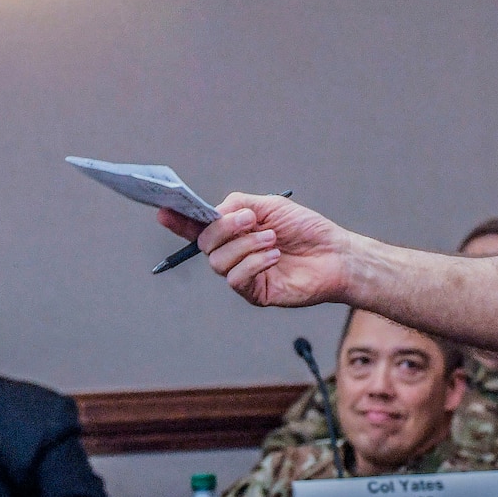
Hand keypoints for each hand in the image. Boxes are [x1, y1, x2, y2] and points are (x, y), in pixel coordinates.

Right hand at [156, 193, 351, 306]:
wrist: (335, 254)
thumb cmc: (305, 229)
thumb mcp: (270, 205)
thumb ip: (238, 204)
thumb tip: (213, 213)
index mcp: (234, 230)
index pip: (198, 226)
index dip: (178, 220)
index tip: (163, 210)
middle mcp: (233, 252)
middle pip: (204, 243)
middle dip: (224, 228)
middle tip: (250, 219)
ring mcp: (242, 274)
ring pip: (218, 261)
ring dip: (245, 245)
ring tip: (272, 239)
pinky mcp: (254, 293)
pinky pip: (236, 279)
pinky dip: (254, 262)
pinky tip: (274, 256)